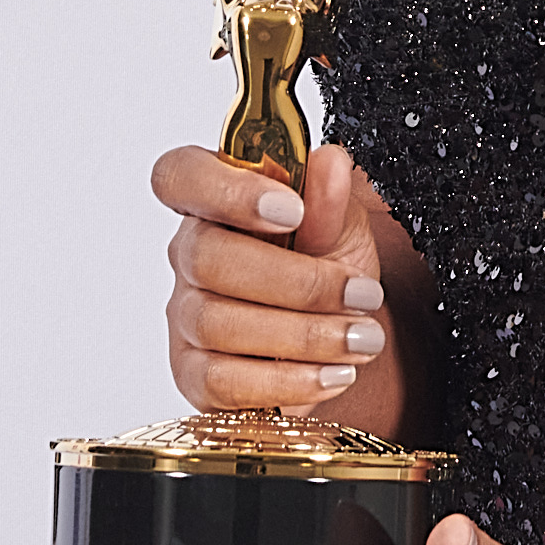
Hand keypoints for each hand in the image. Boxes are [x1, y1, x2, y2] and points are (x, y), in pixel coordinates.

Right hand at [153, 138, 398, 424]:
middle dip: (298, 282)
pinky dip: (286, 380)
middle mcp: (189, 255)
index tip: (292, 211)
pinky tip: (332, 373)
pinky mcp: (193, 374)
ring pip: (218, 323)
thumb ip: (330, 202)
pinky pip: (221, 381)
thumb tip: (330, 163)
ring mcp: (185, 316)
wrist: (339, 333)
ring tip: (362, 339)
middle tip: (363, 295)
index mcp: (214, 202)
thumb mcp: (343, 229)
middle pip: (208, 258)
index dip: (227, 190)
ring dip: (304, 335)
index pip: (180, 175)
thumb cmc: (327, 265)